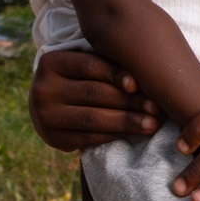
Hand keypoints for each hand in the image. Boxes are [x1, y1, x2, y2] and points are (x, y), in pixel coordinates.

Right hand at [29, 50, 161, 150]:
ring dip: (126, 122)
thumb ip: (106, 65)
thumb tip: (139, 82)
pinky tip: (133, 133)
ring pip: (92, 119)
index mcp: (51, 62)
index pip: (90, 66)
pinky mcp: (53, 138)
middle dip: (129, 101)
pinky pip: (88, 137)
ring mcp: (45, 116)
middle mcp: (43, 89)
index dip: (116, 74)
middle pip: (94, 93)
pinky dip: (114, 135)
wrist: (48, 105)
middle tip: (156, 108)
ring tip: (151, 124)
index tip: (138, 85)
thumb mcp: (84, 64)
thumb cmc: (77, 78)